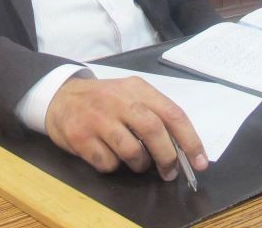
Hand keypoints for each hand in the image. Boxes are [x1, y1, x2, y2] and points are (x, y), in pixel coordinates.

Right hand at [44, 75, 208, 179]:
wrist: (61, 97)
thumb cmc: (105, 101)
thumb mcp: (130, 95)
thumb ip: (154, 114)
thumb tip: (182, 147)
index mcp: (138, 89)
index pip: (173, 113)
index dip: (190, 140)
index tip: (200, 162)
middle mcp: (119, 100)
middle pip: (154, 130)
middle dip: (167, 157)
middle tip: (170, 172)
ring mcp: (98, 118)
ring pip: (132, 150)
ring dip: (140, 165)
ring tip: (138, 163)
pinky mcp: (80, 136)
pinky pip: (107, 162)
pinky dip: (114, 166)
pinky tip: (110, 157)